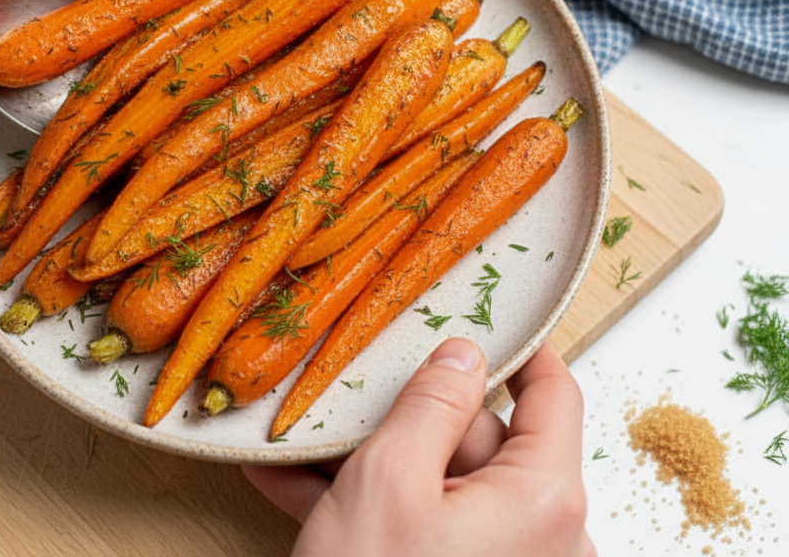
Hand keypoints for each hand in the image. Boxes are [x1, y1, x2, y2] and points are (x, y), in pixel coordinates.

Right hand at [245, 338, 593, 556]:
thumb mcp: (390, 477)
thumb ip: (431, 400)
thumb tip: (464, 352)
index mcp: (544, 499)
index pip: (554, 395)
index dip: (520, 350)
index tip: (489, 317)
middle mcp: (543, 536)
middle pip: (482, 442)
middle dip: (406, 422)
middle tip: (344, 401)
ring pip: (440, 487)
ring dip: (370, 466)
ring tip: (299, 451)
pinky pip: (426, 529)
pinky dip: (371, 509)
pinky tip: (300, 490)